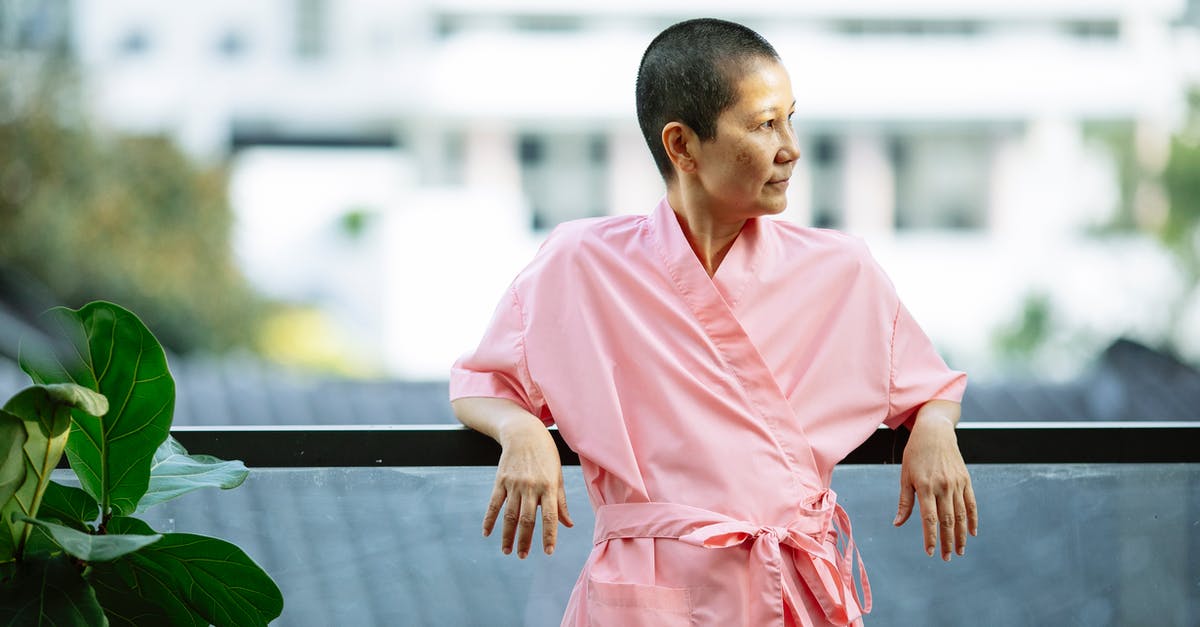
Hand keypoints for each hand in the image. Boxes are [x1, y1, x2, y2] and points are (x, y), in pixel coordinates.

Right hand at [483, 415, 573, 557]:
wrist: (524, 432)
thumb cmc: (546, 455)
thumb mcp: (557, 476)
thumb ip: (561, 502)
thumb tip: (567, 525)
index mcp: (548, 486)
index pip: (550, 516)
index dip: (549, 535)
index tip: (548, 552)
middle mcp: (531, 487)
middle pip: (527, 519)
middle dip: (525, 540)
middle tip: (522, 556)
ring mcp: (514, 484)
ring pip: (510, 515)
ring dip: (507, 535)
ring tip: (507, 551)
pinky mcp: (500, 480)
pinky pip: (494, 503)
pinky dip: (489, 519)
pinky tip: (487, 532)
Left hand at [893, 401, 977, 560]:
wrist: (934, 431)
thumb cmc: (915, 454)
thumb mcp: (905, 476)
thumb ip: (904, 501)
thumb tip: (898, 523)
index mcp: (925, 486)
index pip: (929, 519)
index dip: (930, 537)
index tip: (929, 552)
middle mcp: (943, 486)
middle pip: (947, 520)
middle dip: (947, 541)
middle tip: (947, 558)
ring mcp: (956, 483)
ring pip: (961, 515)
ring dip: (961, 535)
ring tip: (960, 550)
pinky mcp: (966, 480)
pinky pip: (972, 503)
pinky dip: (973, 519)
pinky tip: (973, 533)